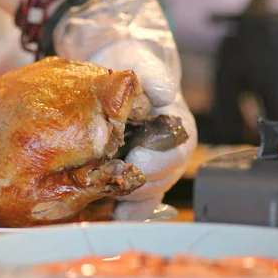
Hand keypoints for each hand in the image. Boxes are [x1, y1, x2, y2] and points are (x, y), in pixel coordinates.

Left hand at [53, 0, 196, 219]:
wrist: (110, 68)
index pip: (174, 154)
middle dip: (136, 186)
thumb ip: (154, 76)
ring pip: (144, 197)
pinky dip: (116, 212)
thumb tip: (165, 93)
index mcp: (175, 129)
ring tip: (101, 204)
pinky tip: (101, 216)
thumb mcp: (141, 62)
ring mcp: (147, 168)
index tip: (136, 160)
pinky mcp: (126, 176)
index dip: (156, 161)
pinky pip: (128, 203)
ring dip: (124, 203)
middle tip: (110, 186)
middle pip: (159, 182)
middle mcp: (166, 154)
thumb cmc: (130, 65)